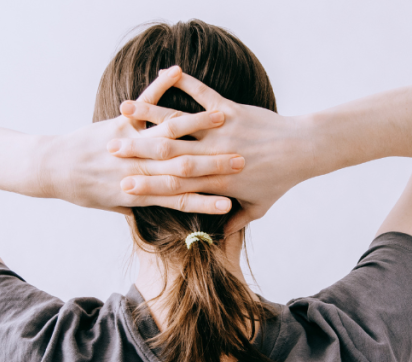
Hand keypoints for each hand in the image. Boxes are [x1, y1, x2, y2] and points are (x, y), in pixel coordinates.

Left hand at [43, 67, 243, 214]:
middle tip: (242, 161)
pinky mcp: (121, 121)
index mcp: (142, 191)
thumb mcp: (116, 205)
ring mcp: (132, 141)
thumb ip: (142, 209)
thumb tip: (162, 214)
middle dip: (215, 164)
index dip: (206, 202)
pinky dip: (158, 84)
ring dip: (197, 123)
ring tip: (222, 118)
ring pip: (170, 132)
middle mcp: (141, 167)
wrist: (54, 169)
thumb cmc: (85, 190)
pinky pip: (144, 101)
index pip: (181, 199)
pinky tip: (176, 71)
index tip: (230, 204)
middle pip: (185, 166)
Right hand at [108, 70, 315, 232]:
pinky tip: (167, 74)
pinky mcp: (230, 111)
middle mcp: (212, 157)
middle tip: (108, 148)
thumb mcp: (258, 206)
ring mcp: (220, 132)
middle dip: (135, 150)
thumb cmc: (280, 180)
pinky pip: (204, 94)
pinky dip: (185, 84)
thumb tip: (220, 237)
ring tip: (125, 107)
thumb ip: (236, 221)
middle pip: (165, 155)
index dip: (145, 185)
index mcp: (214, 183)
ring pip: (178, 123)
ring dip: (150, 114)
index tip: (120, 184)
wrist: (303, 151)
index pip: (171, 185)